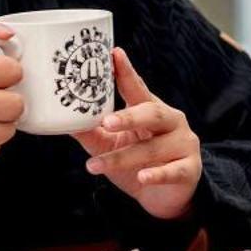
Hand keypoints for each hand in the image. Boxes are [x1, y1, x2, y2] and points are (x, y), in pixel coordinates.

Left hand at [74, 47, 201, 219]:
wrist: (163, 196)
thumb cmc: (137, 163)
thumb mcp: (111, 145)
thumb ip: (92, 132)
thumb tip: (61, 118)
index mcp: (151, 109)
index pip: (138, 88)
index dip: (127, 72)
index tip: (115, 54)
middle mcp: (171, 121)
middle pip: (152, 113)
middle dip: (129, 117)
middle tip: (106, 121)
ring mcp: (183, 144)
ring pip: (154, 148)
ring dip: (124, 157)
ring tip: (96, 165)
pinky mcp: (189, 169)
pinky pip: (173, 171)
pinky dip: (156, 174)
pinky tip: (142, 177)